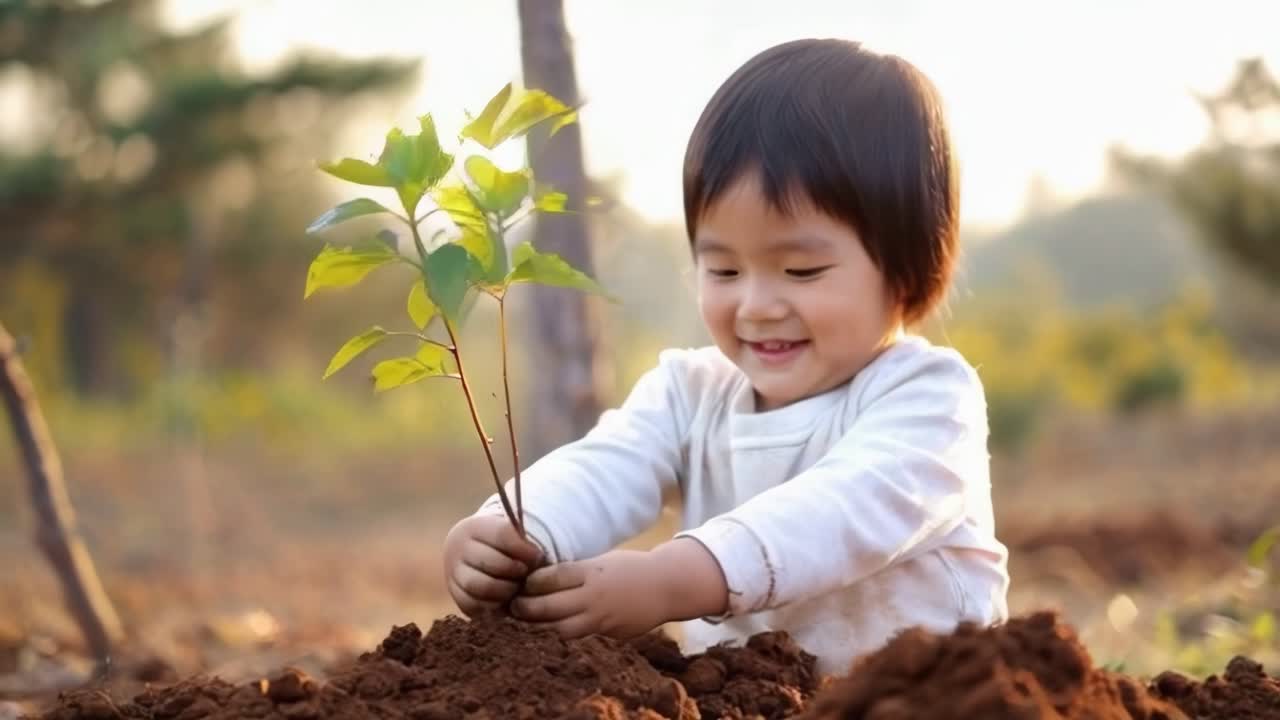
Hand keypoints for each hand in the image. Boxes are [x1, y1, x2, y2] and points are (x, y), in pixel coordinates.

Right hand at [442, 514, 542, 616]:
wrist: (472, 554)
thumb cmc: (501, 544)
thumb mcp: (510, 534)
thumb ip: (522, 541)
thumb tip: (537, 558)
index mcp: (475, 527)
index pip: (501, 535)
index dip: (523, 548)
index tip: (538, 556)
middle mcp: (459, 548)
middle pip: (491, 562)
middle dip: (515, 571)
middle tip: (527, 575)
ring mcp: (453, 573)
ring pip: (482, 586)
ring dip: (506, 590)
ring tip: (517, 587)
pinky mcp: (455, 595)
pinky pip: (475, 605)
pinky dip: (493, 605)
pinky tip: (505, 599)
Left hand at [511, 539, 727, 638]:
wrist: (667, 586)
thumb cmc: (630, 568)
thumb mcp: (601, 560)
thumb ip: (575, 571)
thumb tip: (540, 578)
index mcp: (591, 572)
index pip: (551, 578)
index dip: (530, 582)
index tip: (519, 583)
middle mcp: (594, 596)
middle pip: (549, 607)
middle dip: (526, 608)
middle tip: (513, 606)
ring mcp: (602, 618)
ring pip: (561, 629)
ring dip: (545, 626)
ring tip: (533, 621)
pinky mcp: (609, 634)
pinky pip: (581, 636)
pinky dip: (568, 632)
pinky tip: (559, 627)